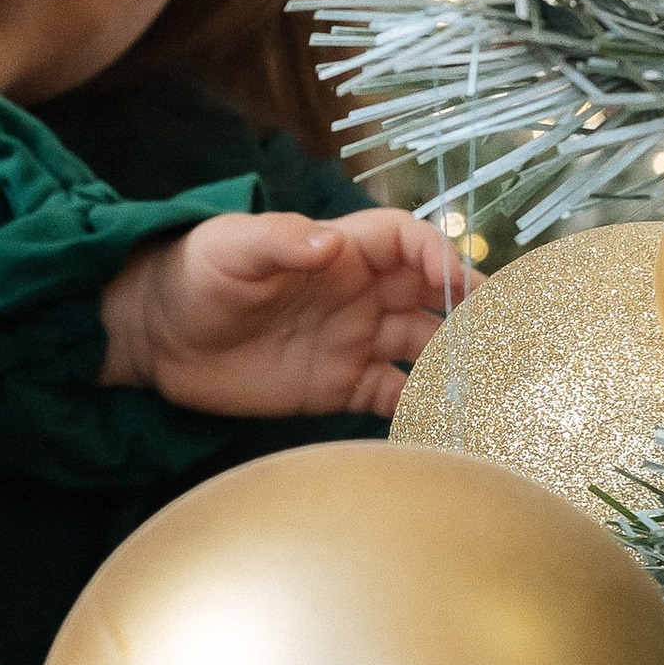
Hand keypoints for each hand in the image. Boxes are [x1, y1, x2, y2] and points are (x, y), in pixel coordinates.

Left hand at [99, 208, 464, 421]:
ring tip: (494, 386)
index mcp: (340, 252)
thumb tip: (331, 244)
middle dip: (470, 315)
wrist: (155, 337)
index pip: (408, 243)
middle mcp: (357, 294)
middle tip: (508, 340)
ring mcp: (351, 341)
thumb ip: (280, 242)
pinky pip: (392, 395)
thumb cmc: (193, 274)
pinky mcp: (336, 386)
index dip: (440, 257)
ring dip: (456, 364)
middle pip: (431, 298)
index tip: (462, 285)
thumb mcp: (230, 249)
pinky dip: (422, 407)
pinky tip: (445, 422)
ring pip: (422, 350)